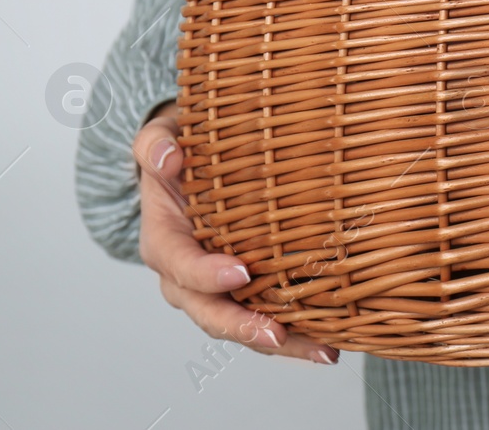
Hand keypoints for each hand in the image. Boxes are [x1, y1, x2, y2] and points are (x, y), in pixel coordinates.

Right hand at [133, 105, 337, 364]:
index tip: (241, 273)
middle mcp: (186, 276)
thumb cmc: (178, 150)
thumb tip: (170, 158)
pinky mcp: (246, 290)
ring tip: (323, 352)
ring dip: (282, 343)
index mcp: (164, 241)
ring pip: (243, 325)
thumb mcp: (160, 137)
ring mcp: (217, 288)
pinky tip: (331, 341)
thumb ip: (157, 145)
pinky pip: (268, 316)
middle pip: (210, 312)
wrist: (186, 163)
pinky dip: (298, 332)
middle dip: (244, 328)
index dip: (207, 274)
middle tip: (278, 335)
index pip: (180, 265)